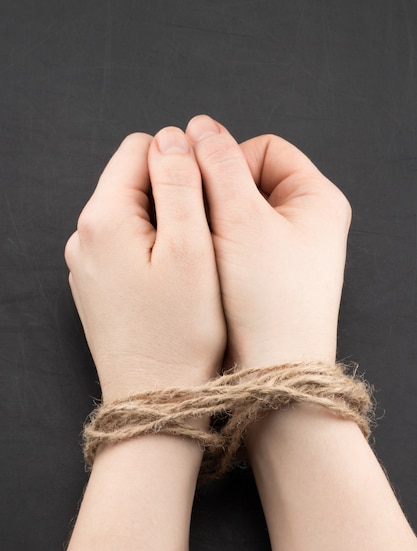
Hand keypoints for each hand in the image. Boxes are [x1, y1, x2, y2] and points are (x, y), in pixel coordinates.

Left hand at [65, 128, 225, 402]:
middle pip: (134, 181)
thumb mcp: (193, 249)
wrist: (155, 399)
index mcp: (104, 217)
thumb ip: (182, 183)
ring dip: (166, 224)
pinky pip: (126, 246)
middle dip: (174, 195)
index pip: (140, 149)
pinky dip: (152, 251)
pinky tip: (172, 283)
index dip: (182, 163)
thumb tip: (174, 137)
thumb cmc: (180, 333)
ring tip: (193, 264)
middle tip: (205, 238)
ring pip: (133, 214)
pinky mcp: (96, 285)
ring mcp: (86, 263)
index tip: (209, 199)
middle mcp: (84, 236)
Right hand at [186, 115, 350, 368]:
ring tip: (202, 249)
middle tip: (199, 222)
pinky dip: (216, 248)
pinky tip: (206, 266)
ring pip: (237, 214)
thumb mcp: (241, 220)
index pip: (264, 149)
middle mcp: (307, 220)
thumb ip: (218, 165)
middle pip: (249, 180)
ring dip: (213, 223)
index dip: (226, 160)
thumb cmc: (268, 300)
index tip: (202, 188)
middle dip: (217, 195)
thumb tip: (200, 126)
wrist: (273, 371)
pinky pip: (235, 245)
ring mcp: (288, 249)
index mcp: (316, 197)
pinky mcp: (269, 275)